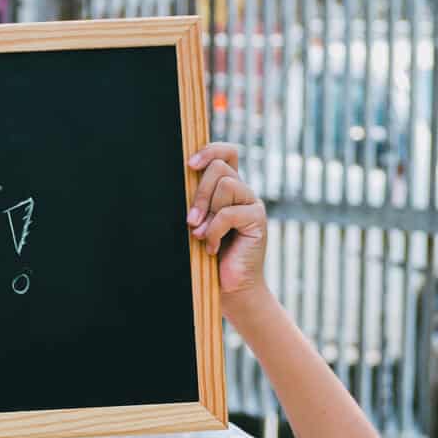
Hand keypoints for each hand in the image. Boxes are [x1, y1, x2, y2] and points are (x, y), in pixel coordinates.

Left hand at [186, 143, 267, 308]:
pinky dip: (214, 231)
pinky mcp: (257, 220)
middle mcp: (242, 191)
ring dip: (206, 212)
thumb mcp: (197, 224)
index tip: (189, 165)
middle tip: (190, 221)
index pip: (226, 153)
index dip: (209, 150)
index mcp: (227, 188)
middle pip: (220, 167)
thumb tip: (180, 179)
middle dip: (199, 194)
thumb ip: (194, 203)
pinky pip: (229, 212)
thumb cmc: (208, 256)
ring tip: (200, 236)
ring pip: (226, 185)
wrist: (230, 286)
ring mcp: (252, 204)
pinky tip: (212, 248)